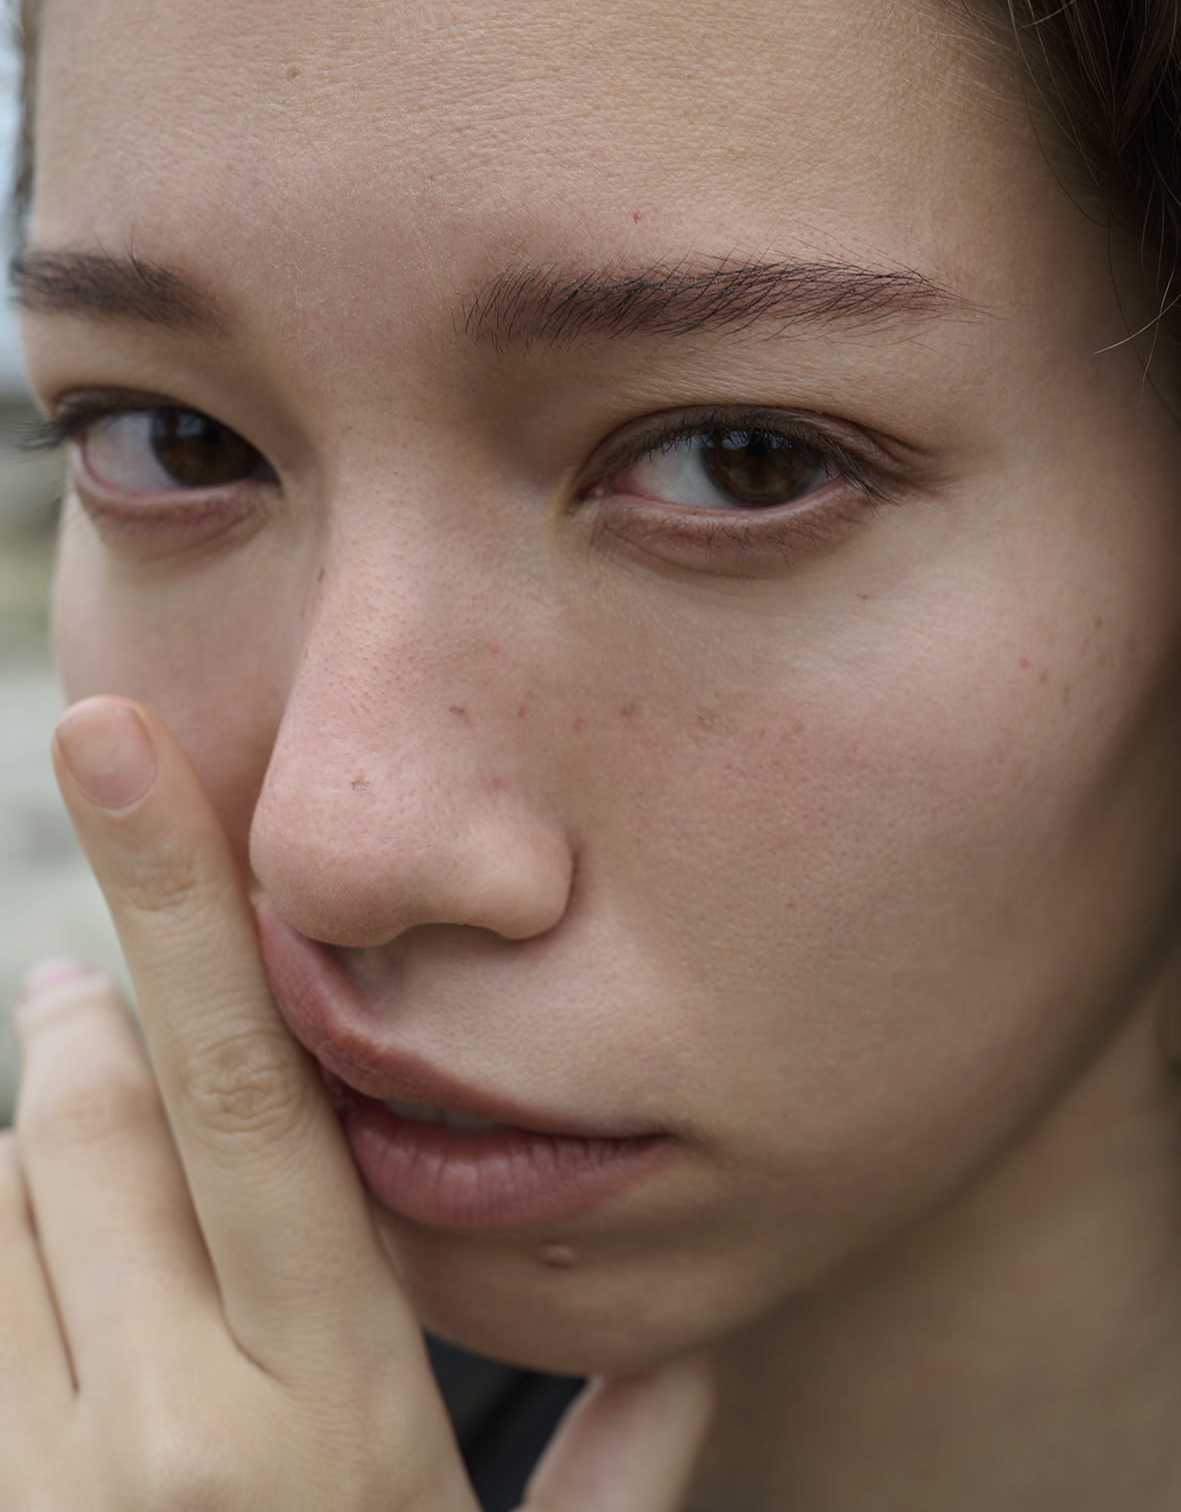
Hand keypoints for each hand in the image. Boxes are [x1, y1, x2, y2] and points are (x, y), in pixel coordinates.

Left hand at [0, 698, 711, 1510]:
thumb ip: (625, 1463)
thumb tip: (696, 1346)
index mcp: (335, 1409)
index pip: (245, 1091)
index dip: (177, 898)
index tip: (107, 741)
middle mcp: (174, 1429)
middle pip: (91, 1123)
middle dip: (92, 1023)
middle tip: (86, 986)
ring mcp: (44, 1482)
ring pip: (3, 1207)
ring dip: (45, 1157)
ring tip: (97, 1184)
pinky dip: (5, 1250)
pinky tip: (58, 1290)